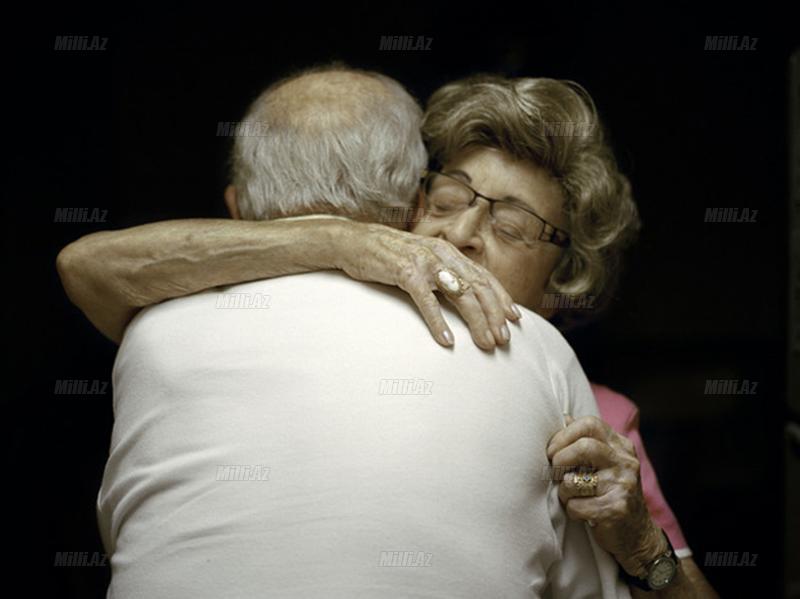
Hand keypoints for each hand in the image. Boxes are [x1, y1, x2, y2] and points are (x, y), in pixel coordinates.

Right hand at [334, 220, 520, 349]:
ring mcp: (424, 262)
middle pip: (478, 287)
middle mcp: (441, 254)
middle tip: (503, 339)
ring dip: (476, 321)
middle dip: (494, 315)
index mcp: (448, 252)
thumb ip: (442, 272)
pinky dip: (438, 322)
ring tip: (484, 342)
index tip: (515, 319)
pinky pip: (427, 300)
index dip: (502, 297)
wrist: (354, 241)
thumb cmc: (389, 255)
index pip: (483, 276)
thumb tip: (464, 295)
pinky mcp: (404, 272)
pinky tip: (447, 340)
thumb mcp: (422, 259)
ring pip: (460, 294)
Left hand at [546, 414, 665, 576]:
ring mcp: (623, 486)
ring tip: (570, 495)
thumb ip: (586, 439)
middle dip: (560, 459)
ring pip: (574, 480)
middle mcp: (626, 462)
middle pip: (584, 447)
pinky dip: (571, 510)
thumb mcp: (604, 461)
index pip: (590, 424)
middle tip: (554, 471)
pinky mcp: (616, 509)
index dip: (563, 434)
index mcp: (621, 446)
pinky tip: (581, 512)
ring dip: (564, 490)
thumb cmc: (610, 492)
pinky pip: (577, 506)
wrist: (637, 534)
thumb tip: (564, 417)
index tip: (552, 450)